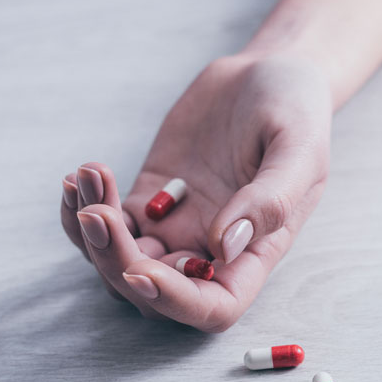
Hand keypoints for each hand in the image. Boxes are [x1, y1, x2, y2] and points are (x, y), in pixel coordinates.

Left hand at [60, 55, 330, 330]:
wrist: (269, 74)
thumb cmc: (296, 112)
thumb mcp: (299, 149)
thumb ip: (271, 201)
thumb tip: (224, 247)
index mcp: (255, 253)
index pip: (214, 307)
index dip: (175, 302)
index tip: (141, 271)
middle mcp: (211, 252)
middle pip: (153, 293)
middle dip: (116, 262)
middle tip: (97, 212)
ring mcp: (175, 228)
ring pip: (119, 263)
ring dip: (92, 234)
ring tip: (89, 178)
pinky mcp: (148, 199)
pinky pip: (108, 223)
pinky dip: (83, 209)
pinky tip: (82, 177)